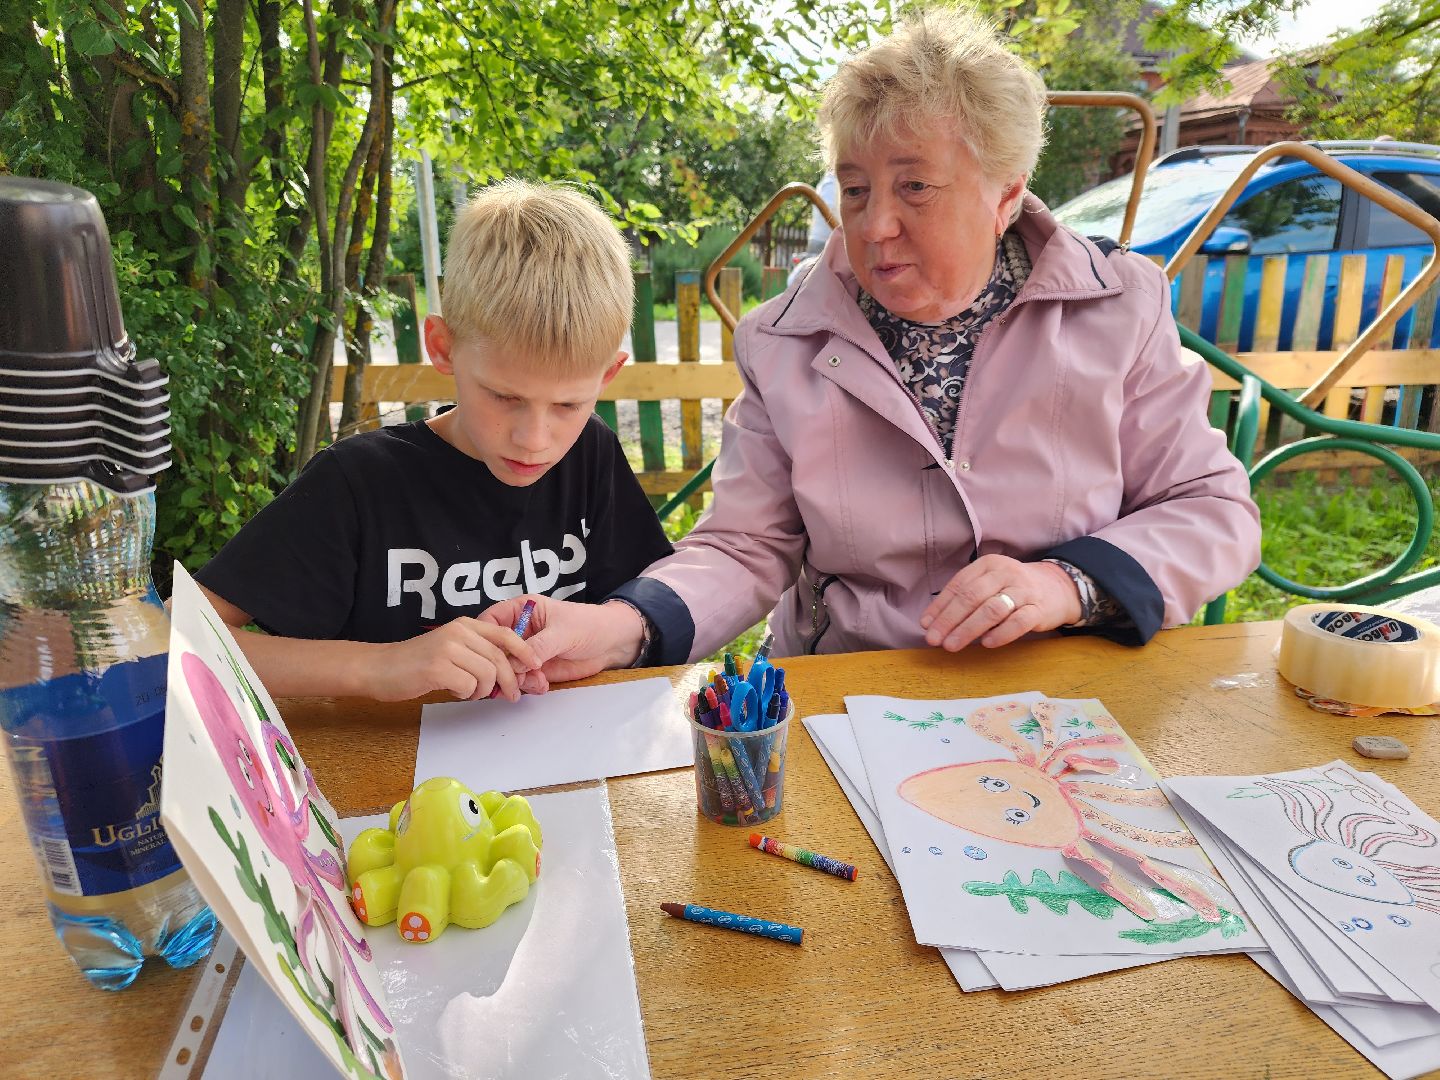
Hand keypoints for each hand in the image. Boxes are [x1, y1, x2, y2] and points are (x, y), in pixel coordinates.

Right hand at [365, 618, 540, 701]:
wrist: (378, 668)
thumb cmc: (416, 663)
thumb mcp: (450, 649)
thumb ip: (476, 653)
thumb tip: (509, 670)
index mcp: (465, 625)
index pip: (506, 634)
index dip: (525, 650)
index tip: (535, 666)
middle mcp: (459, 632)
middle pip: (500, 658)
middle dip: (510, 681)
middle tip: (511, 696)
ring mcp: (448, 648)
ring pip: (487, 674)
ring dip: (483, 690)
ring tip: (468, 692)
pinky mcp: (438, 667)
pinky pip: (469, 686)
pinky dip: (466, 694)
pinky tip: (452, 691)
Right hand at [480, 596, 645, 684]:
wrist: (611, 644)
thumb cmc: (589, 625)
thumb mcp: (563, 632)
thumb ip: (538, 646)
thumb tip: (515, 663)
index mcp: (521, 610)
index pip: (490, 621)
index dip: (488, 639)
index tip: (493, 655)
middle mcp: (519, 630)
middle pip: (494, 650)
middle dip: (501, 666)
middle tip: (515, 677)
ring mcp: (526, 652)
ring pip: (505, 669)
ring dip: (516, 679)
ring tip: (537, 680)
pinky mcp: (535, 669)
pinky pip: (520, 681)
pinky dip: (528, 686)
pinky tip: (543, 684)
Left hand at [919, 556, 1081, 651]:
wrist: (1057, 588)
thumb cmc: (1012, 588)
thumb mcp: (988, 584)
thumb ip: (963, 598)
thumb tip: (931, 622)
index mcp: (988, 564)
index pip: (959, 585)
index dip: (940, 607)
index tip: (926, 625)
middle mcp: (1006, 573)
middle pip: (972, 597)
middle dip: (949, 620)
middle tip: (934, 639)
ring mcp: (1024, 590)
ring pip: (992, 609)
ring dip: (968, 629)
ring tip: (952, 645)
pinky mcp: (1039, 609)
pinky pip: (1018, 622)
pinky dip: (1001, 633)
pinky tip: (986, 644)